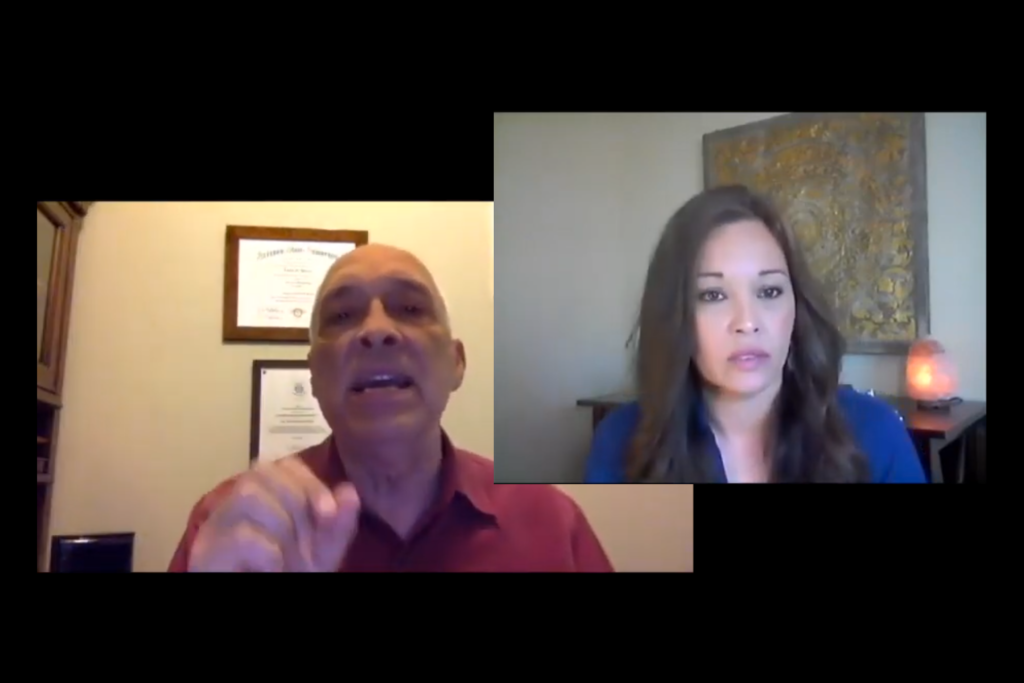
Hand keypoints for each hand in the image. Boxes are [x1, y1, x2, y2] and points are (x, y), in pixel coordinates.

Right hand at [189, 457, 360, 571]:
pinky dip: (268, 552)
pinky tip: (273, 567)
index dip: (309, 482)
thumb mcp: (322, 550)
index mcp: (262, 497)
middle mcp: (232, 504)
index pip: (283, 464)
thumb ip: (338, 524)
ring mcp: (215, 526)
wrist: (258, 596)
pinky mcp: (205, 552)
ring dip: (281, 526)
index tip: (328, 512)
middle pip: (262, 471)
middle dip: (297, 505)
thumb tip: (350, 491)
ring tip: (286, 558)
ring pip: (248, 494)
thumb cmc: (289, 573)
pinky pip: (242, 534)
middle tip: (306, 544)